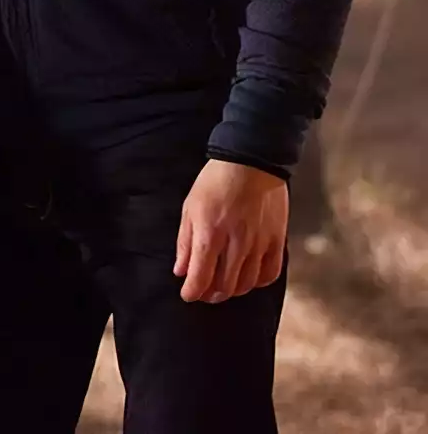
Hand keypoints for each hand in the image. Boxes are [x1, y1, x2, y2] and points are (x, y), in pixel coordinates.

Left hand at [174, 159, 287, 303]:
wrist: (250, 163)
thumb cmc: (214, 183)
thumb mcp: (190, 208)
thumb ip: (185, 242)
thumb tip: (181, 271)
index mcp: (210, 234)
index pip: (201, 276)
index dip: (193, 291)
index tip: (187, 295)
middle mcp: (236, 244)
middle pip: (225, 285)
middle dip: (211, 294)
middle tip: (205, 293)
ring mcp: (259, 244)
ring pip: (248, 283)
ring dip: (233, 290)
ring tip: (224, 288)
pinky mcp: (277, 241)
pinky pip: (271, 273)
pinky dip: (259, 282)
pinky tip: (249, 279)